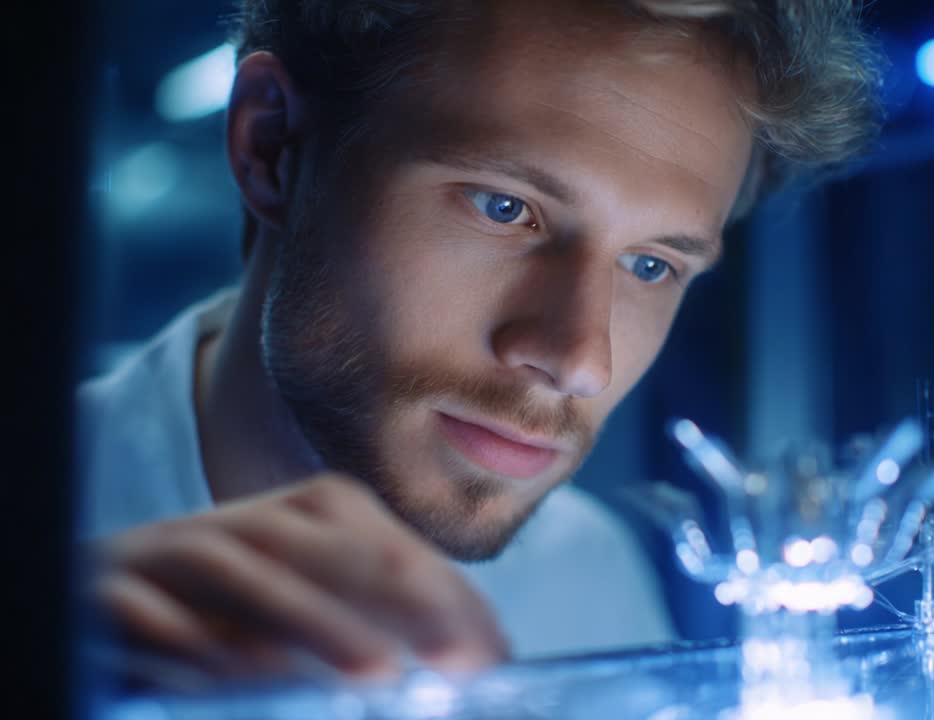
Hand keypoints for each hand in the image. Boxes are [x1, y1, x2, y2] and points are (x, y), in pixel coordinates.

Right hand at [91, 473, 509, 679]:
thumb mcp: (308, 622)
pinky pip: (147, 609)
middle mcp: (247, 525)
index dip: (447, 597)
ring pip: (246, 568)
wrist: (96, 605)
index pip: (390, 547)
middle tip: (458, 659)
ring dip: (311, 618)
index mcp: (306, 520)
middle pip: (329, 544)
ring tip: (375, 671)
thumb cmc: (222, 621)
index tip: (494, 656)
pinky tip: (232, 672)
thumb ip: (378, 628)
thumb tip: (482, 655)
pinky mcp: (105, 589)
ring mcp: (173, 552)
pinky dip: (189, 638)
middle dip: (400, 597)